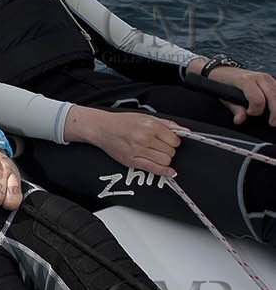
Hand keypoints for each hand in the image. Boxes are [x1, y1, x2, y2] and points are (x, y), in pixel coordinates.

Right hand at [68, 106, 182, 175]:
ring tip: (157, 153)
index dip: (174, 141)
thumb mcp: (146, 117)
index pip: (174, 140)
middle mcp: (145, 138)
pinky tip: (170, 172)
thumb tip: (185, 131)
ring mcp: (138, 150)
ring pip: (165, 161)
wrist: (102, 128)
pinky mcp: (132, 161)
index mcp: (150, 125)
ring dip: (165, 159)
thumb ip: (167, 124)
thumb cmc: (123, 122)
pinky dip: (165, 172)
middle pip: (170, 151)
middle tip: (160, 146)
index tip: (169, 140)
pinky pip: (154, 169)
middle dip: (169, 150)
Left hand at [207, 66, 275, 126]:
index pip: (258, 99)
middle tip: (272, 123)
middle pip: (272, 96)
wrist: (224, 71)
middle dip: (275, 112)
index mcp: (244, 80)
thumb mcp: (225, 98)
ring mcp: (265, 76)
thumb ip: (235, 109)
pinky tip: (274, 107)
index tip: (249, 113)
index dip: (256, 110)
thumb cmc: (224, 84)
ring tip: (275, 118)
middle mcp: (257, 76)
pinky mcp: (269, 78)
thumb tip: (239, 119)